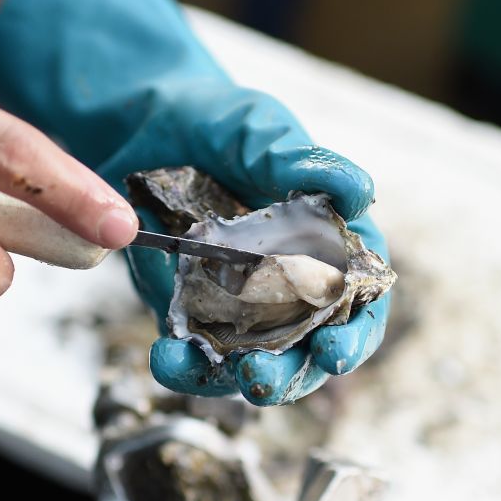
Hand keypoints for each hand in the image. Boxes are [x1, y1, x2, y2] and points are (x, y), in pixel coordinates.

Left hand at [98, 82, 390, 405]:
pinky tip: (166, 356)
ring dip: (232, 379)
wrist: (140, 121)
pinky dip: (182, 363)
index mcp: (327, 246)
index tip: (333, 350)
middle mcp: (288, 284)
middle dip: (289, 373)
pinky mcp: (188, 311)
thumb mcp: (260, 130)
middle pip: (305, 349)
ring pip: (250, 362)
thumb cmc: (216, 121)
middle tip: (262, 378)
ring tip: (203, 371)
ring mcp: (237, 303)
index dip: (354, 335)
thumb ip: (304, 162)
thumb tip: (361, 193)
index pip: (358, 304)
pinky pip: (193, 352)